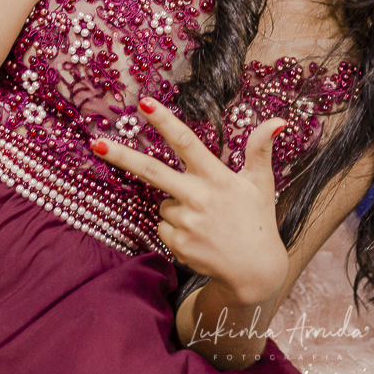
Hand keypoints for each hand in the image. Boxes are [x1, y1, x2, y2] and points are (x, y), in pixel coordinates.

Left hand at [93, 98, 288, 304]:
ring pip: (163, 202)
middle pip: (152, 171)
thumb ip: (260, 149)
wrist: (254, 270)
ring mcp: (186, 223)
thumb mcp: (260, 182)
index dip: (164, 122)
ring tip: (204, 217)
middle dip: (121, 155)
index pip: (186, 143)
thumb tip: (278, 121)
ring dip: (176, 204)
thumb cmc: (257, 219)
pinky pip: (163, 225)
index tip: (143, 103)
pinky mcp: (177, 244)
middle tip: (95, 142)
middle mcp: (198, 197)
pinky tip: (197, 234)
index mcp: (217, 177)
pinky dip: (174, 226)